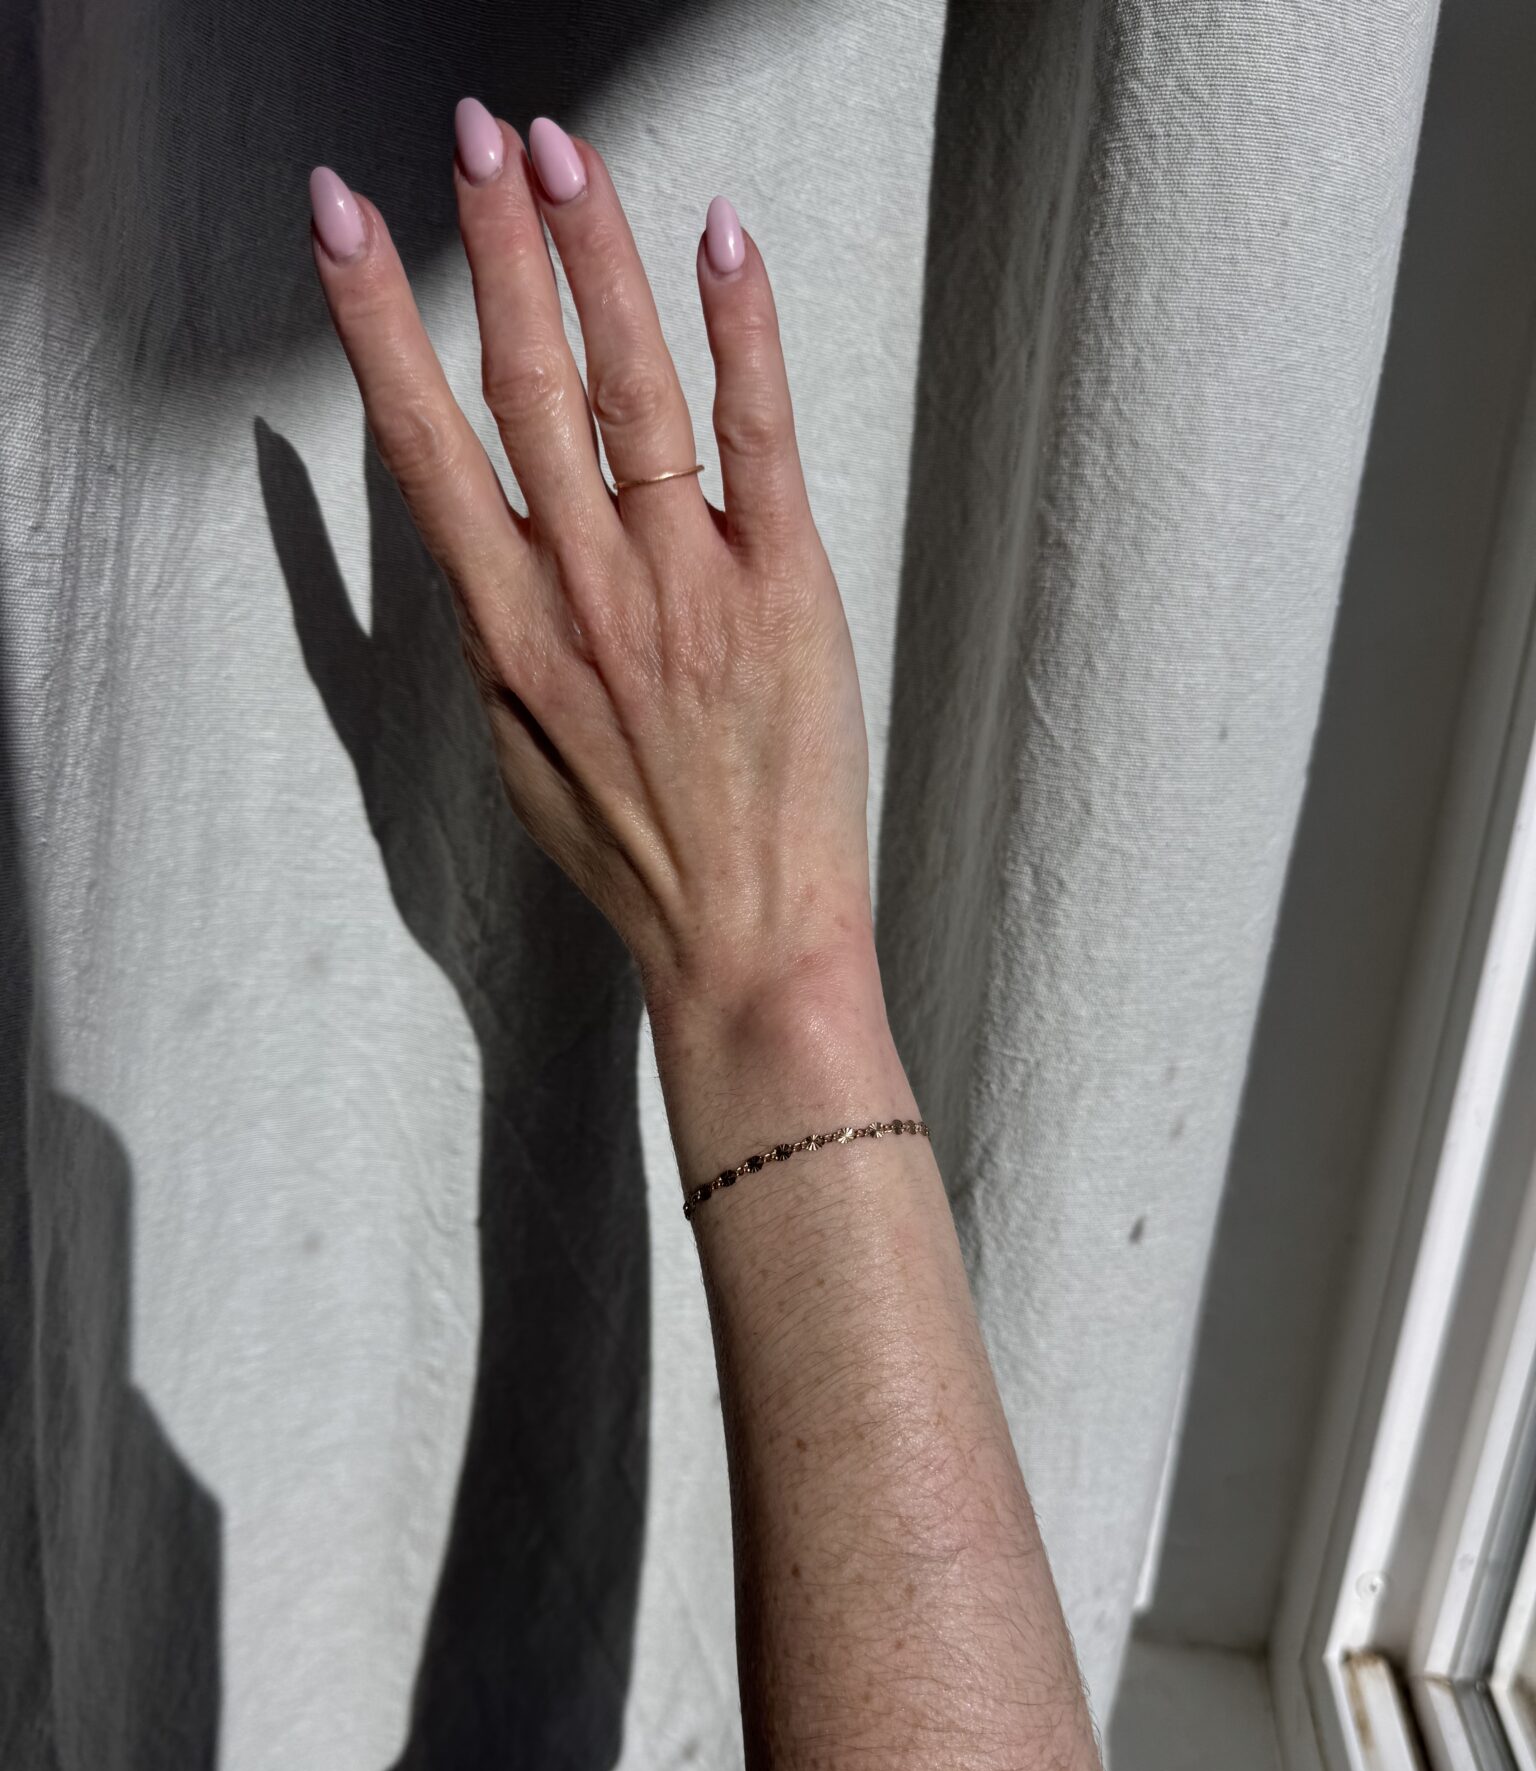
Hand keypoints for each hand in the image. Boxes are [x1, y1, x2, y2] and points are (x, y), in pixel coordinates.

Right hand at [307, 106, 873, 1041]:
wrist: (745, 931)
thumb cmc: (630, 850)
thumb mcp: (519, 751)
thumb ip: (501, 636)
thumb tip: (486, 548)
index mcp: (509, 628)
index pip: (424, 441)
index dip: (377, 319)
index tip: (347, 222)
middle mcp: (586, 589)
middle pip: (525, 382)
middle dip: (493, 243)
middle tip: (475, 134)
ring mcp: (687, 583)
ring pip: (630, 388)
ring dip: (595, 257)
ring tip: (565, 155)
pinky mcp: (785, 588)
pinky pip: (759, 437)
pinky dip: (741, 333)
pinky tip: (721, 241)